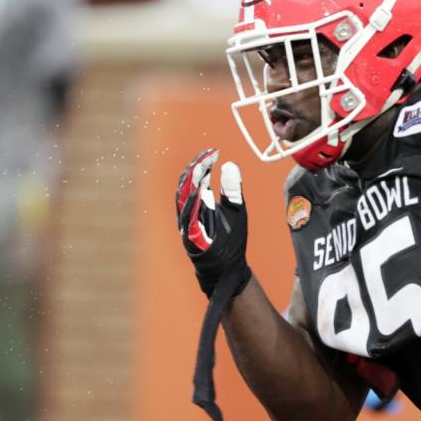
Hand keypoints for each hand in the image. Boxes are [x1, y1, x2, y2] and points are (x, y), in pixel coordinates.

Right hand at [175, 148, 250, 297]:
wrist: (229, 269)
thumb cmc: (230, 240)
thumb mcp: (236, 209)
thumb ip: (232, 188)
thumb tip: (229, 163)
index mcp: (199, 204)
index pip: (196, 179)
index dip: (202, 164)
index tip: (213, 151)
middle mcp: (190, 213)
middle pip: (186, 186)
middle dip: (195, 169)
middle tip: (207, 156)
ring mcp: (188, 226)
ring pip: (183, 201)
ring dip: (192, 183)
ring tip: (201, 167)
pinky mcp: (191, 240)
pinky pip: (189, 221)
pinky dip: (192, 206)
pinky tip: (200, 192)